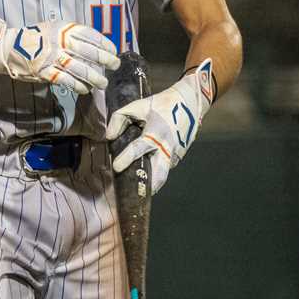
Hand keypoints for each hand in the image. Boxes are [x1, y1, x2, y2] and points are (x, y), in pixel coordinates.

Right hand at [0, 10, 119, 94]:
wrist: (9, 47)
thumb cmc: (36, 38)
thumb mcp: (54, 28)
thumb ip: (72, 34)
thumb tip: (96, 46)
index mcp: (63, 28)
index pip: (90, 35)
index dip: (104, 44)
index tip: (113, 50)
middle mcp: (59, 41)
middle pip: (88, 52)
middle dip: (105, 60)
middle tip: (114, 65)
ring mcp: (52, 57)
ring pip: (79, 69)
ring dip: (94, 77)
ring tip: (102, 82)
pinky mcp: (45, 72)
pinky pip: (66, 80)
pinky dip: (78, 86)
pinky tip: (85, 89)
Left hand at [104, 59, 214, 194]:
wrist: (189, 103)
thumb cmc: (160, 104)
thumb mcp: (138, 106)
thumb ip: (120, 119)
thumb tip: (109, 137)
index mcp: (156, 132)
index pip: (140, 147)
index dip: (127, 158)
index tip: (116, 167)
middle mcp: (167, 146)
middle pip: (160, 173)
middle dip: (148, 186)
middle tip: (135, 195)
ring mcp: (175, 154)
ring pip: (163, 175)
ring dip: (151, 185)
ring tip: (137, 195)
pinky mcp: (178, 157)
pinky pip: (164, 169)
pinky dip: (155, 176)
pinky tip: (145, 181)